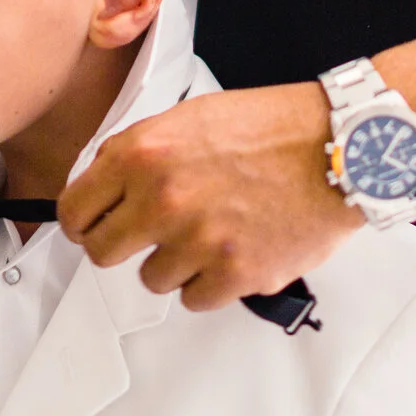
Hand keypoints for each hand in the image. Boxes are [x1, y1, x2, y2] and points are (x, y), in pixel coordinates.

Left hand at [56, 81, 362, 310]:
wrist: (339, 149)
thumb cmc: (274, 128)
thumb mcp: (190, 117)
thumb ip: (141, 152)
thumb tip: (105, 184)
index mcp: (143, 154)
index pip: (75, 210)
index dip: (83, 220)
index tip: (93, 226)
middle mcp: (162, 199)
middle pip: (103, 252)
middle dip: (122, 245)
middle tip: (150, 235)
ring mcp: (197, 241)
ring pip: (152, 279)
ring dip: (175, 262)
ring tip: (211, 232)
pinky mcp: (233, 275)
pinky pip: (194, 298)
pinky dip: (211, 282)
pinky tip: (233, 249)